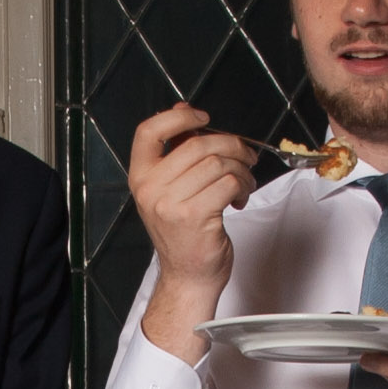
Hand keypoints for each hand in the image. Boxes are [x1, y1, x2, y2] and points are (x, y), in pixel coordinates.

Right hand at [126, 103, 255, 356]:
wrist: (188, 276)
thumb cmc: (184, 234)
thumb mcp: (171, 190)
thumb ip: (176, 152)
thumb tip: (184, 112)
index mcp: (140, 177)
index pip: (148, 131)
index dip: (178, 117)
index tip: (202, 117)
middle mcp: (150, 189)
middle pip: (198, 143)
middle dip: (231, 145)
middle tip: (246, 156)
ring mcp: (171, 203)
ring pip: (219, 163)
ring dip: (243, 169)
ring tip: (245, 183)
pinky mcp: (195, 216)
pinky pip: (229, 182)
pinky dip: (244, 186)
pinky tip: (240, 198)